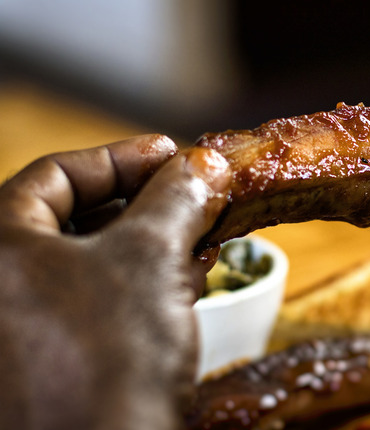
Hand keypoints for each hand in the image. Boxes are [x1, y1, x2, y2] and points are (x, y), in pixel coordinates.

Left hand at [0, 135, 230, 428]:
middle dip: (147, 206)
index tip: (173, 154)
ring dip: (153, 247)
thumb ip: (176, 198)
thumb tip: (202, 166)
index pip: (56, 174)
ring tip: (202, 242)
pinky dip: (141, 287)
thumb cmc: (109, 356)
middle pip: (75, 219)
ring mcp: (20, 329)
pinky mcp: (49, 361)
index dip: (122, 157)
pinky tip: (186, 284)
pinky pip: (94, 304)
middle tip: (194, 197)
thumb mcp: (151, 257)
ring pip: (91, 264)